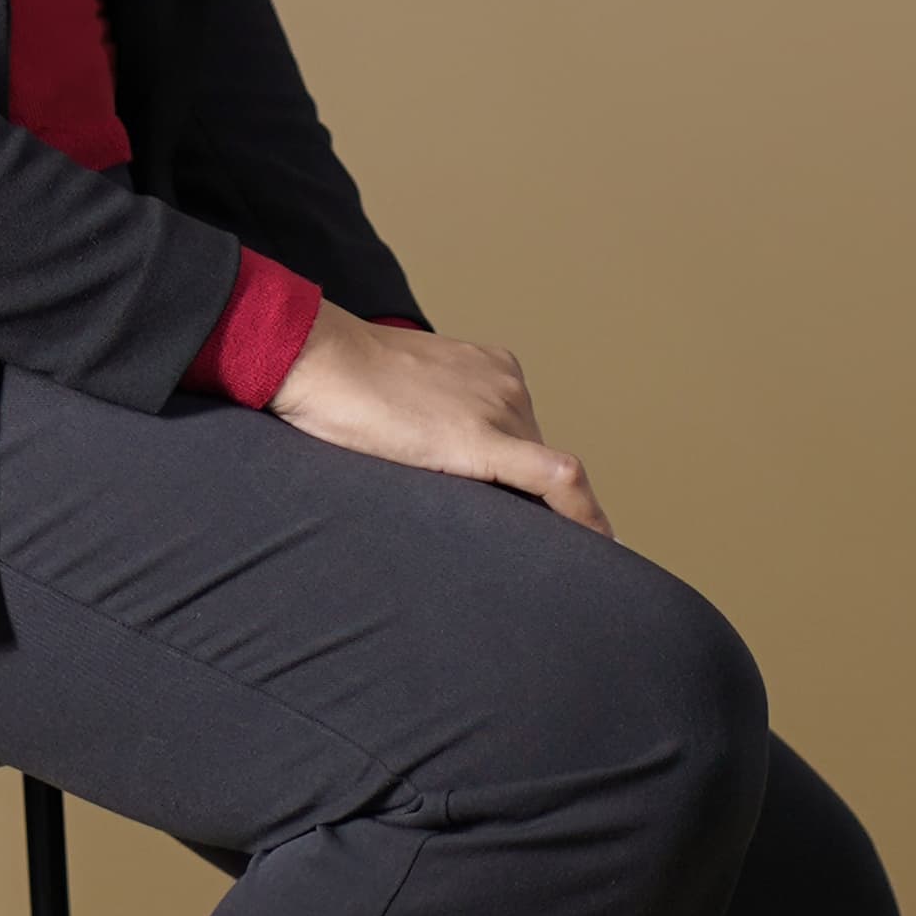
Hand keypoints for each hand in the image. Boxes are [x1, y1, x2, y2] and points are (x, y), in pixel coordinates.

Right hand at [269, 302, 611, 531]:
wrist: (314, 358)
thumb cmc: (337, 378)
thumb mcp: (400, 393)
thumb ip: (434, 422)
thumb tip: (436, 463)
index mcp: (490, 368)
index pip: (521, 434)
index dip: (523, 479)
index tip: (538, 516)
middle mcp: (506, 384)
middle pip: (532, 458)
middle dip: (525, 502)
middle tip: (519, 552)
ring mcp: (499, 409)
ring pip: (540, 479)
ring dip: (537, 515)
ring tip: (520, 556)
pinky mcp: (484, 440)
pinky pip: (554, 481)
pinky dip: (584, 516)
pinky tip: (601, 547)